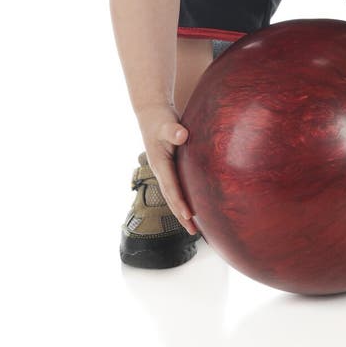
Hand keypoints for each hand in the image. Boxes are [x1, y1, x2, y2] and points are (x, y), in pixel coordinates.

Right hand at [138, 104, 197, 235]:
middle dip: (181, 215)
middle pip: (171, 198)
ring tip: (194, 228)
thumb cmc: (160, 119)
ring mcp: (164, 170)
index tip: (189, 216)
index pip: (171, 187)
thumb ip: (173, 131)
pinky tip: (193, 207)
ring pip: (173, 196)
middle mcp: (160, 171)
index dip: (179, 202)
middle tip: (194, 232)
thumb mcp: (166, 124)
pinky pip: (177, 188)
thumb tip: (182, 136)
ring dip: (182, 212)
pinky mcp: (170, 167)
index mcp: (159, 164)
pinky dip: (183, 200)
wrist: (152, 114)